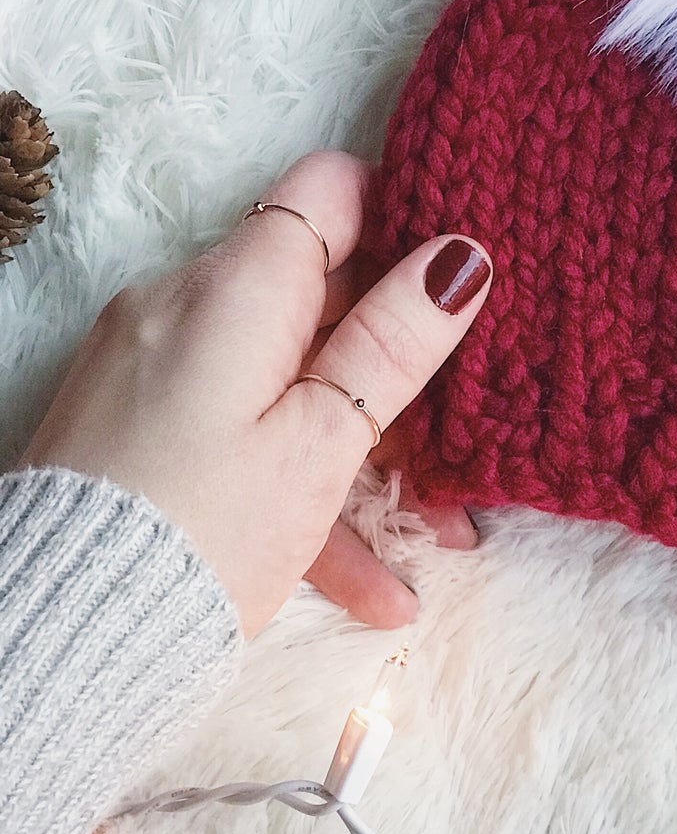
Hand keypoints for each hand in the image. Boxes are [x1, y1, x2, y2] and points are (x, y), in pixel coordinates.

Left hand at [22, 152, 492, 636]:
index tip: (452, 278)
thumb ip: (392, 343)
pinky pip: (233, 427)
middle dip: (392, 358)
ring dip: (355, 440)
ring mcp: (151, 364)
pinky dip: (293, 478)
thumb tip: (457, 257)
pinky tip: (365, 579)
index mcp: (235, 289)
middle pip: (314, 292)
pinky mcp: (133, 423)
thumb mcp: (321, 444)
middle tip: (461, 427)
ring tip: (430, 532)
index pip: (329, 191)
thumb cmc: (199, 537)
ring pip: (282, 375)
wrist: (58, 641)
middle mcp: (183, 305)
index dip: (400, 217)